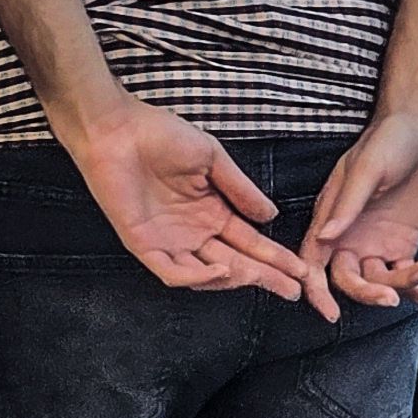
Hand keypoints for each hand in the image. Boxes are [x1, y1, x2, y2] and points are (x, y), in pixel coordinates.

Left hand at [66, 91, 305, 300]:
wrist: (116, 129)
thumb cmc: (159, 135)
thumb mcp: (211, 159)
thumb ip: (240, 189)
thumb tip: (270, 215)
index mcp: (209, 211)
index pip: (248, 242)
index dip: (274, 256)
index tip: (300, 269)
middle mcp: (192, 232)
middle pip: (234, 263)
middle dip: (265, 276)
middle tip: (294, 289)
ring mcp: (168, 241)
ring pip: (207, 274)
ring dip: (237, 279)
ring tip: (265, 277)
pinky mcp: (144, 244)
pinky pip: (173, 271)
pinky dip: (198, 277)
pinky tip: (223, 271)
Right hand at [295, 107, 417, 318]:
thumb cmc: (386, 143)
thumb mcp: (365, 170)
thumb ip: (347, 206)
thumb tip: (325, 238)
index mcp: (329, 220)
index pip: (313, 262)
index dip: (316, 290)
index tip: (329, 313)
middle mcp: (348, 238)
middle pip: (347, 280)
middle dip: (366, 293)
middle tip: (390, 298)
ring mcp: (375, 244)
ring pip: (377, 282)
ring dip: (398, 287)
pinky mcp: (401, 245)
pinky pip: (402, 275)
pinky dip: (415, 287)